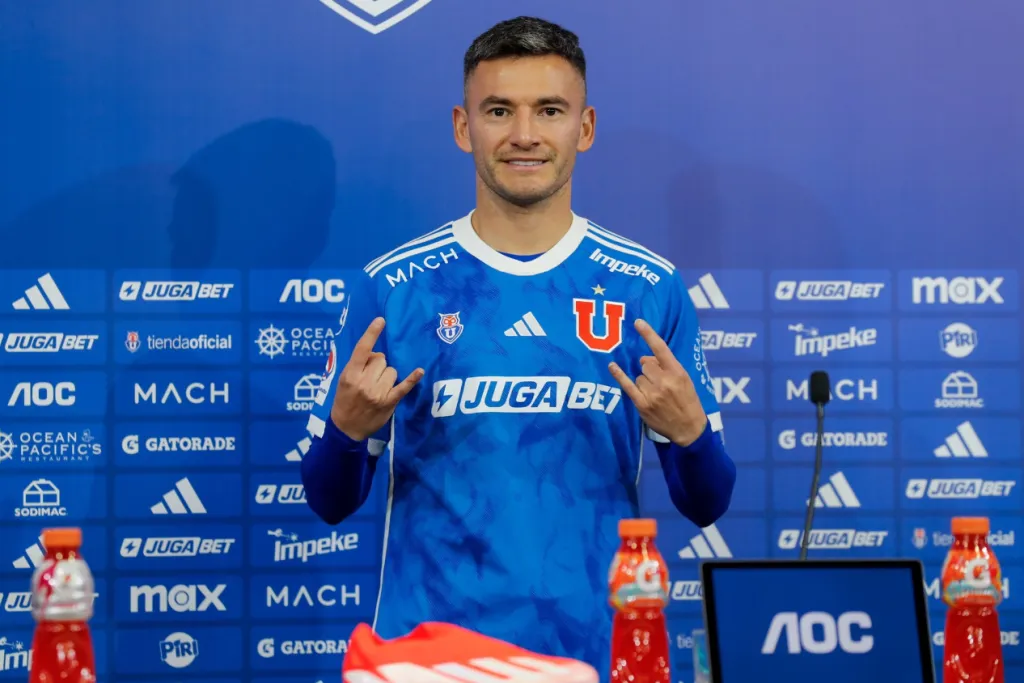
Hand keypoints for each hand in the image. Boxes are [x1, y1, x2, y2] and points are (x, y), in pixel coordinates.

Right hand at [330, 317, 423, 440]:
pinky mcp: (389, 402)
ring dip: (387, 376)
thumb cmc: (344, 401)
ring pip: (392, 370)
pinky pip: (403, 387)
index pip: (362, 349)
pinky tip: (419, 371)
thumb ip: (358, 366)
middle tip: (371, 377)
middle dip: (378, 365)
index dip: (371, 333)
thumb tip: (377, 354)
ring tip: (378, 387)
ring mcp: (378, 393)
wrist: (346, 429)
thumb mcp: (343, 381)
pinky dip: (412, 379)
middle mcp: (364, 382)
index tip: (381, 320)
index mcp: (350, 374)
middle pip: (381, 360)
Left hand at [608, 319, 707, 446]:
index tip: (637, 322)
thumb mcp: (685, 380)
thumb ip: (666, 366)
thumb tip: (644, 358)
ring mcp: (652, 393)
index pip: (661, 349)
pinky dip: (619, 375)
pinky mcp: (642, 404)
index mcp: (677, 372)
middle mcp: (664, 381)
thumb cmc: (688, 401)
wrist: (689, 429)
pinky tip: (612, 366)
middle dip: (649, 370)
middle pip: (645, 364)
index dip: (648, 334)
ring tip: (656, 394)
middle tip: (659, 382)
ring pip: (638, 376)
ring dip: (643, 382)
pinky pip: (627, 385)